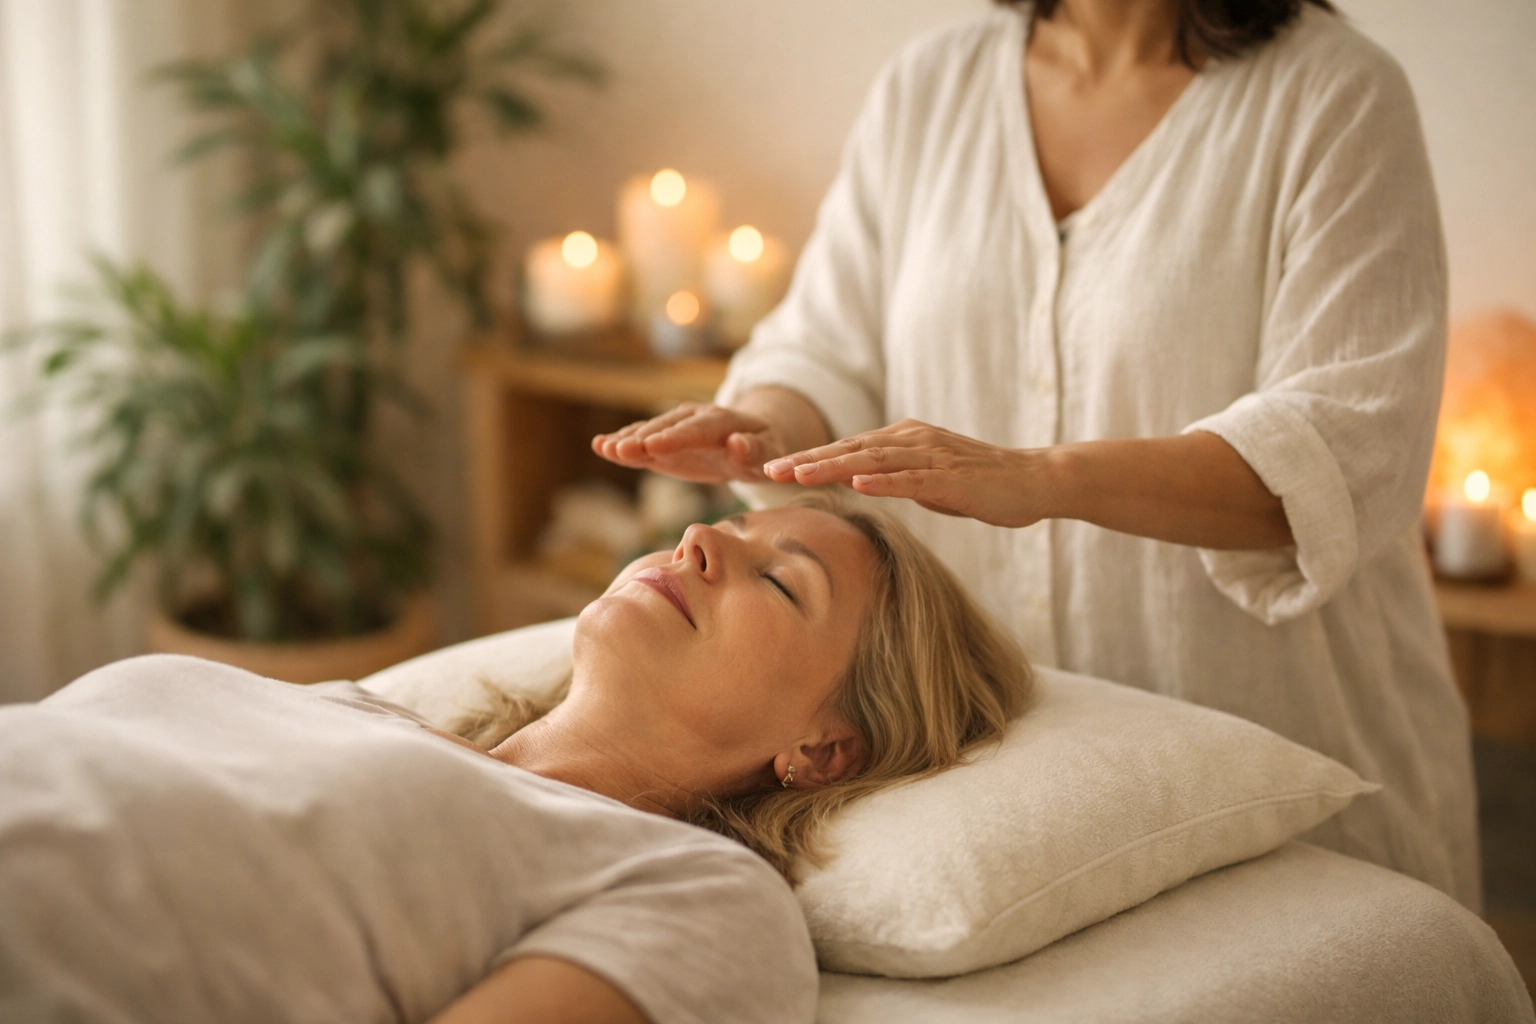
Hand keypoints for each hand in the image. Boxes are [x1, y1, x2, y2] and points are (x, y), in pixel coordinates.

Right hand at [591, 402, 790, 482]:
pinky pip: (642, 442)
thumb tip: (738, 443)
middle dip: (643, 439)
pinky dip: (623, 444)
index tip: (654, 446)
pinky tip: (600, 446)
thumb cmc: (764, 449)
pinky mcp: (664, 442)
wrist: (751, 439)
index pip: (697, 429)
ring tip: (604, 447)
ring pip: (649, 432)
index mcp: (722, 421)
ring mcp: (675, 428)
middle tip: (621, 450)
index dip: (675, 438)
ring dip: (627, 440)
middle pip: (666, 429)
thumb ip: (756, 451)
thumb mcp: (770, 452)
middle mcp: (693, 418)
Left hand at [763, 419, 1045, 527]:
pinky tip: (856, 483)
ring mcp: (932, 456)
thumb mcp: (927, 482)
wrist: (1034, 480)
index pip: (846, 450)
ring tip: (798, 475)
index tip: (771, 472)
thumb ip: (894, 479)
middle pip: (849, 450)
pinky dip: (882, 480)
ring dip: (831, 467)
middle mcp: (912, 440)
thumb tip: (861, 485)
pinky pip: (911, 478)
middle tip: (767, 472)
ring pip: (872, 460)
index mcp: (903, 441)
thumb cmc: (980, 484)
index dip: (807, 460)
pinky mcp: (952, 476)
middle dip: (806, 461)